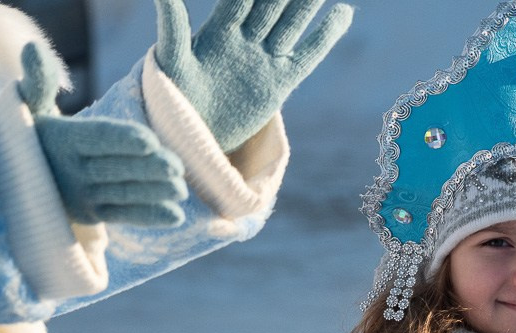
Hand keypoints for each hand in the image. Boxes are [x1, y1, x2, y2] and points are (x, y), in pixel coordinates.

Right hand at [19, 42, 185, 226]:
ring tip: (181, 190)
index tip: (151, 140)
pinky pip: (124, 215)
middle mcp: (71, 170)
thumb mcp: (28, 104)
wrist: (16, 173)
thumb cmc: (32, 130)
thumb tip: (34, 48)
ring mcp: (83, 196)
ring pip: (123, 194)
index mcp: (61, 138)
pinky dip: (149, 216)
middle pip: (115, 168)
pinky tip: (175, 216)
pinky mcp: (93, 214)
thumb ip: (38, 80)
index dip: (122, 139)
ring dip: (154, 193)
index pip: (96, 137)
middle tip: (178, 167)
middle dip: (148, 168)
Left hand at [154, 0, 352, 152]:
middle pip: (272, 4)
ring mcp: (265, 60)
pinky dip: (326, 36)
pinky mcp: (280, 83)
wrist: (195, 136)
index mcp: (219, 30)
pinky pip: (308, 56)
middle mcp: (246, 40)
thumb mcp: (171, 60)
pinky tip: (343, 13)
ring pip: (293, 23)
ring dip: (308, 3)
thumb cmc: (175, 97)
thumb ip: (173, 24)